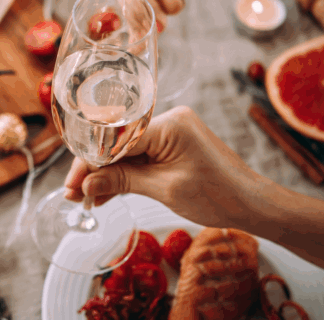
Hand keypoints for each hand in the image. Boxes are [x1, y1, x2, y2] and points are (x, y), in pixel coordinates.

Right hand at [64, 106, 266, 228]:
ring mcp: (171, 131)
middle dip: (94, 169)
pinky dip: (125, 174)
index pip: (115, 139)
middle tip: (72, 195)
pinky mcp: (173, 144)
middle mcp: (168, 120)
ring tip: (84, 198)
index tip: (71, 185)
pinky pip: (140, 156)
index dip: (90, 162)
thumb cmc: (217, 196)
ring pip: (126, 151)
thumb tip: (85, 185)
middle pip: (117, 143)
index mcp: (169, 124)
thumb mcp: (164, 190)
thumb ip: (122, 182)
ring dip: (106, 174)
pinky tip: (105, 192)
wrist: (252, 203)